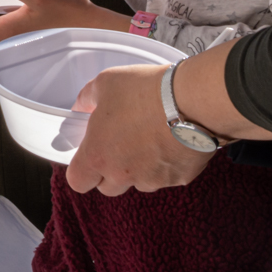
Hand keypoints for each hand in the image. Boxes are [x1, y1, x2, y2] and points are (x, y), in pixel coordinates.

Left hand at [66, 62, 215, 194]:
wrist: (192, 100)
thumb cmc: (146, 91)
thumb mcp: (105, 83)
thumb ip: (87, 99)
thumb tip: (82, 105)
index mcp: (98, 155)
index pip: (78, 181)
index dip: (81, 171)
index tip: (87, 156)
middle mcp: (123, 174)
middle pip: (108, 187)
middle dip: (109, 171)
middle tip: (118, 144)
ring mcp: (153, 180)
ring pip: (139, 183)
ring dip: (138, 169)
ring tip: (148, 139)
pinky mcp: (179, 179)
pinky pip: (166, 177)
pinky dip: (165, 164)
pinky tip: (169, 140)